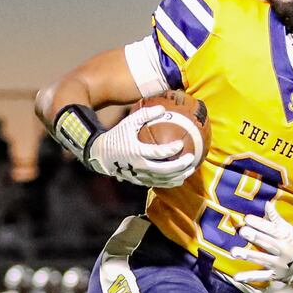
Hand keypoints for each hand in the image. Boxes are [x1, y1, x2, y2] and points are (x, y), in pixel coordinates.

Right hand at [83, 106, 199, 187]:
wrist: (101, 155)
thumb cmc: (116, 136)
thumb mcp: (128, 122)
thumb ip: (145, 114)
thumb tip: (162, 108)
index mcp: (137, 151)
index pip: (158, 153)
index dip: (172, 149)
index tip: (181, 144)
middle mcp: (140, 166)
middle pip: (165, 170)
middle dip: (180, 165)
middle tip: (191, 158)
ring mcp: (140, 176)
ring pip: (163, 180)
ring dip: (179, 176)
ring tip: (190, 169)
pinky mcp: (140, 182)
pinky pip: (158, 184)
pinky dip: (171, 182)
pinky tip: (180, 177)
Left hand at [232, 202, 292, 285]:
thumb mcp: (289, 230)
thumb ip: (276, 219)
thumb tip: (267, 204)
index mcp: (285, 237)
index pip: (271, 229)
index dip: (259, 223)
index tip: (247, 218)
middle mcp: (282, 251)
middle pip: (266, 243)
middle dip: (254, 237)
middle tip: (242, 231)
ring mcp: (278, 265)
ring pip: (262, 259)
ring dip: (248, 255)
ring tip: (234, 252)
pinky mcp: (274, 276)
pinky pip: (261, 277)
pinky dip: (249, 278)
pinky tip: (237, 277)